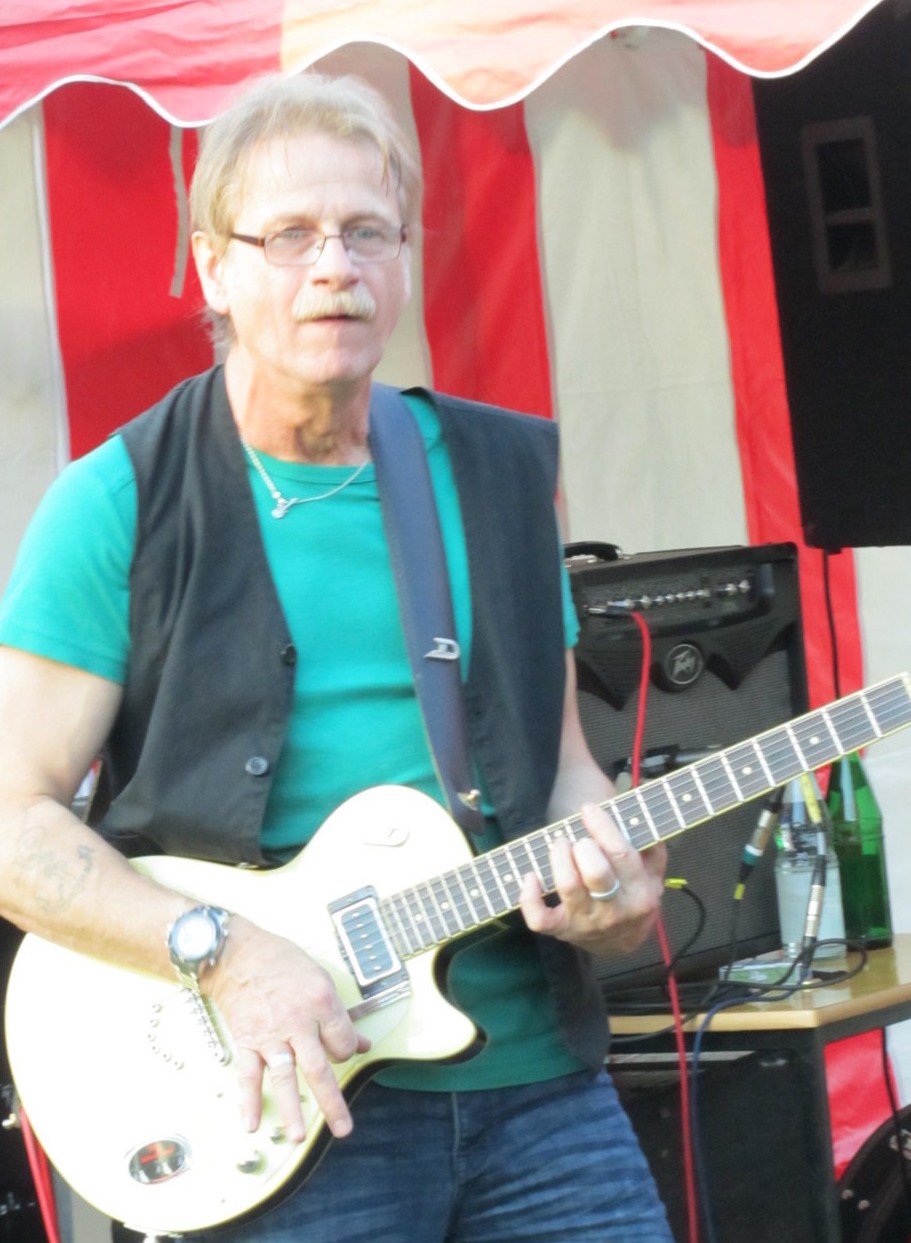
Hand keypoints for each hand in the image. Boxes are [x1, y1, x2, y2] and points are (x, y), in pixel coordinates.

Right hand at [203, 916, 369, 1143]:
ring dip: (292, 1110)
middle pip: (319, 1068)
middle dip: (332, 1102)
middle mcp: (297, 1022)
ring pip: (285, 1078)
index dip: (345, 1050)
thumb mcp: (320, 979)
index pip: (342, 1042)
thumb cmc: (281, 961)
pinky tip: (251, 1124)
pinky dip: (248, 1100)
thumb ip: (339, 1015)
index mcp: (321, 1002)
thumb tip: (361, 1042)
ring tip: (298, 1138)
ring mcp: (270, 1035)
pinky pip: (248, 1075)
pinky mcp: (247, 1041)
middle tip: (343, 1129)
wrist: (237, 954)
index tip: (339, 1050)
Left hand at [519, 802, 666, 956]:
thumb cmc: (633, 894)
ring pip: (568, 887)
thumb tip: (636, 817)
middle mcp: (615, 910)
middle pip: (596, 872)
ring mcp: (587, 922)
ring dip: (559, 858)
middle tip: (578, 840)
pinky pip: (539, 918)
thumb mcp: (652, 872)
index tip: (588, 810)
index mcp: (640, 892)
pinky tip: (531, 876)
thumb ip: (650, 845)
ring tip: (559, 845)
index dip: (602, 826)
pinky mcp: (562, 930)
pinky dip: (529, 897)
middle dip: (583, 847)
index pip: (621, 854)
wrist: (623, 940)